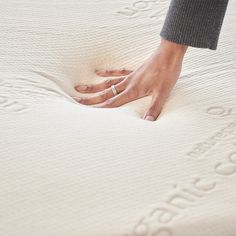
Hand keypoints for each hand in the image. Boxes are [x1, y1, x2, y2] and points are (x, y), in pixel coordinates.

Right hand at [73, 38, 187, 120]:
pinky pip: (117, 72)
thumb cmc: (167, 73)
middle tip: (76, 100)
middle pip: (105, 93)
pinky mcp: (133, 71)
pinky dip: (107, 73)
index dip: (100, 108)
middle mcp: (127, 84)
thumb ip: (154, 108)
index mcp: (133, 91)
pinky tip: (99, 72)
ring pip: (107, 83)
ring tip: (80, 87)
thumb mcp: (162, 94)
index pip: (112, 102)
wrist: (169, 54)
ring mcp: (129, 76)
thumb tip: (147, 123)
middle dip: (91, 98)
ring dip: (94, 86)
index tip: (87, 112)